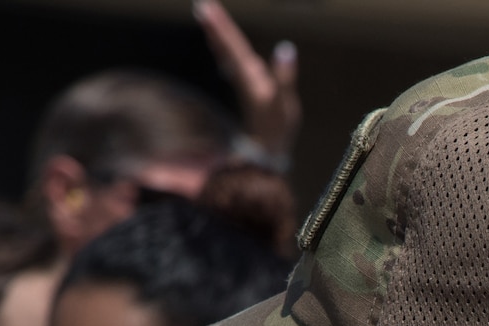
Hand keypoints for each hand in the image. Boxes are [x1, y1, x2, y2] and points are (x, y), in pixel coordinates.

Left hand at [196, 0, 299, 164]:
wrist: (266, 149)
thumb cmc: (278, 127)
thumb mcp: (285, 103)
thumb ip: (284, 76)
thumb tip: (286, 48)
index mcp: (251, 76)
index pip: (234, 45)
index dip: (221, 27)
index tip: (207, 9)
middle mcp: (243, 75)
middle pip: (226, 46)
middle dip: (215, 25)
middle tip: (201, 6)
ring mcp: (242, 80)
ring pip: (226, 52)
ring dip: (216, 34)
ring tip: (206, 17)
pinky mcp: (245, 85)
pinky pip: (230, 61)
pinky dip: (223, 47)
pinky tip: (217, 41)